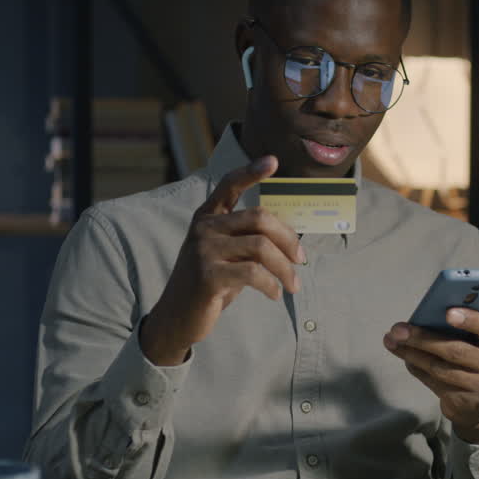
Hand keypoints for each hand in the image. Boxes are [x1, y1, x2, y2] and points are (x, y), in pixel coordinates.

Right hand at [140, 156, 304, 364]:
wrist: (177, 317)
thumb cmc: (209, 283)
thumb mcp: (225, 255)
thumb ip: (247, 240)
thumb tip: (290, 238)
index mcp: (207, 217)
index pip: (229, 184)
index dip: (251, 171)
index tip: (273, 161)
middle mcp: (204, 228)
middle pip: (260, 218)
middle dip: (288, 239)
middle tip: (301, 260)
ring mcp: (203, 250)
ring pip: (261, 247)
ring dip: (285, 268)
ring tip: (292, 285)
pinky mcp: (207, 275)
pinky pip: (253, 273)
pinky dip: (271, 285)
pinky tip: (275, 294)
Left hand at [383, 308, 478, 443]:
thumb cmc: (474, 357)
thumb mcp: (476, 340)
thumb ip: (460, 327)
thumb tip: (424, 316)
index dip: (471, 320)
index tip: (448, 312)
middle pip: (456, 350)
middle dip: (423, 338)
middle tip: (398, 330)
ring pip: (440, 368)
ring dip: (412, 354)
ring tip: (392, 342)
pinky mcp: (465, 401)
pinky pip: (434, 382)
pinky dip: (416, 368)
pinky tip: (405, 358)